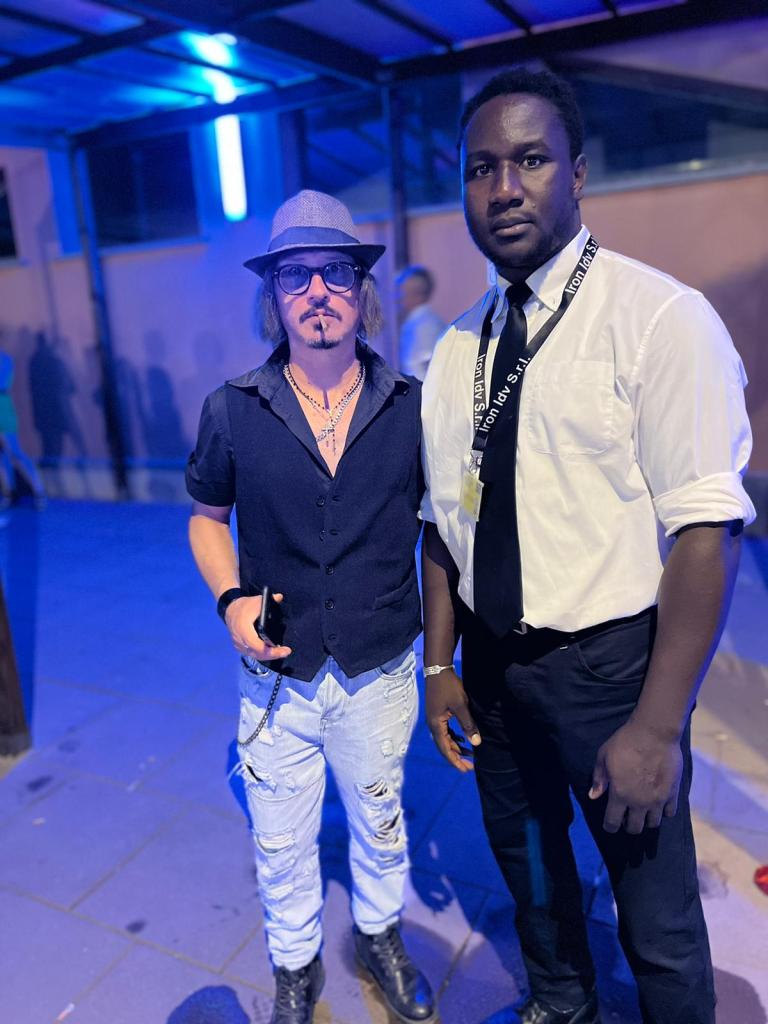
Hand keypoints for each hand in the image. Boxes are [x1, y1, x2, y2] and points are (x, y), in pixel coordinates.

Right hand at [225, 592, 291, 660]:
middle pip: (257, 652)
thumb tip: (280, 597)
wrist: (230, 610)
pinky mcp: (239, 647)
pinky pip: (251, 653)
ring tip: (281, 652)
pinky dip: (262, 654)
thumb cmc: (245, 606)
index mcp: (243, 628)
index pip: (255, 644)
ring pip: (254, 655)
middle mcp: (239, 639)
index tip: (282, 649)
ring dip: (268, 655)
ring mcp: (238, 644)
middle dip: (272, 654)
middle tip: (285, 652)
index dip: (269, 650)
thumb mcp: (256, 601)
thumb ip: (269, 601)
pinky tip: (271, 652)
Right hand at [425, 668, 480, 772]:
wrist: (438, 669)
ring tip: (470, 754)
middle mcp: (433, 724)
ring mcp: (434, 718)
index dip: (455, 761)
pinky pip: (445, 731)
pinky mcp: (437, 713)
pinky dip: (454, 737)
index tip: (465, 770)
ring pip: (445, 738)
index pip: (445, 749)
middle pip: (444, 746)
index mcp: (436, 725)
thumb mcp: (461, 706)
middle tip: (470, 766)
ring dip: (456, 747)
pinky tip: (462, 738)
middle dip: (457, 757)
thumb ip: (468, 725)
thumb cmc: (449, 687)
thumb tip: (476, 743)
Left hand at [589, 717, 682, 833]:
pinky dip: (664, 811)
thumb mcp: (604, 756)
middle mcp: (639, 803)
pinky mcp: (673, 794)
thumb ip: (599, 779)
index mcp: (620, 795)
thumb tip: (593, 796)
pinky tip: (659, 803)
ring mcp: (658, 800)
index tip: (610, 824)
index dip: (609, 826)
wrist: (654, 733)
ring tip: (643, 810)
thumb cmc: (625, 742)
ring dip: (647, 819)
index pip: (613, 823)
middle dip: (629, 826)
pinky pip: (670, 813)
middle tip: (627, 817)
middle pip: (635, 828)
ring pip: (653, 824)